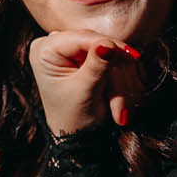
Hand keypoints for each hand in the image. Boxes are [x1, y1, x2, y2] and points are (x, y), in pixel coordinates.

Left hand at [26, 30, 144, 139]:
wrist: (77, 138)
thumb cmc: (73, 118)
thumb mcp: (84, 91)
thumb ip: (96, 65)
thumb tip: (108, 44)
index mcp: (44, 50)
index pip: (83, 38)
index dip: (109, 45)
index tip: (132, 56)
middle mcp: (56, 45)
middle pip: (99, 45)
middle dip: (116, 74)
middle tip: (121, 106)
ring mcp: (74, 50)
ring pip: (111, 54)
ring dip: (121, 83)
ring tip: (119, 113)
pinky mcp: (90, 56)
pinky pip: (114, 60)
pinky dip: (122, 80)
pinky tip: (120, 102)